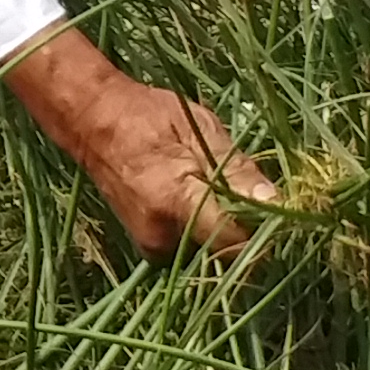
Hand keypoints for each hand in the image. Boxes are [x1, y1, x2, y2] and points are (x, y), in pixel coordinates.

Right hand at [4, 26, 272, 259]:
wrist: (91, 121)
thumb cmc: (149, 116)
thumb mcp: (200, 130)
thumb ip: (236, 171)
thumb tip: (278, 203)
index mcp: (177, 200)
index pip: (235, 243)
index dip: (263, 234)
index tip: (279, 214)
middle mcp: (162, 235)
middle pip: (225, 253)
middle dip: (244, 229)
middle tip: (249, 193)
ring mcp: (152, 245)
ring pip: (208, 251)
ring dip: (223, 228)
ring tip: (219, 189)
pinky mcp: (148, 246)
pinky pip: (190, 246)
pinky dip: (202, 228)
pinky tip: (199, 198)